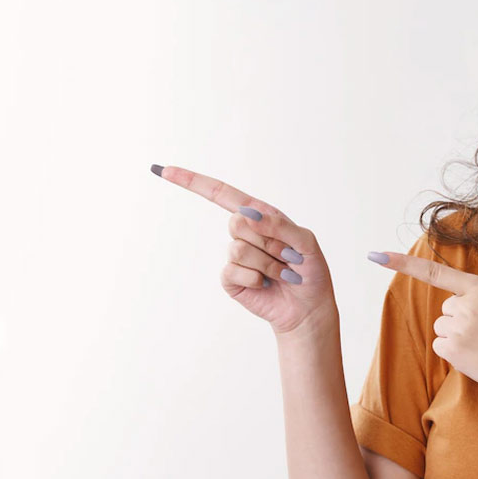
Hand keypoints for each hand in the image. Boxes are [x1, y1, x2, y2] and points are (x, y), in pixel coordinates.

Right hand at [153, 164, 337, 335]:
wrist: (308, 307)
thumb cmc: (310, 271)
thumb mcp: (306, 242)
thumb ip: (279, 225)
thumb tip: (247, 214)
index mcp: (261, 215)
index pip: (223, 194)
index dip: (193, 182)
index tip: (166, 171)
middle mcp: (245, 233)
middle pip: (236, 223)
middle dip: (267, 242)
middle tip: (286, 256)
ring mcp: (236, 256)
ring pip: (238, 249)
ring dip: (267, 263)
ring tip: (281, 273)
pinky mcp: (231, 278)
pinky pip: (234, 271)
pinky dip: (256, 278)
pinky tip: (267, 284)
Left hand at [371, 248, 477, 409]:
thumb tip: (458, 295)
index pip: (436, 273)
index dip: (403, 263)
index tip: (376, 255)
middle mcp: (467, 304)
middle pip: (445, 309)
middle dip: (460, 320)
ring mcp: (459, 328)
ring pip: (441, 328)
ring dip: (456, 337)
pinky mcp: (452, 350)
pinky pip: (440, 346)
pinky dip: (453, 354)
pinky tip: (476, 358)